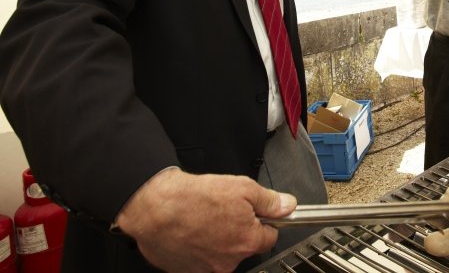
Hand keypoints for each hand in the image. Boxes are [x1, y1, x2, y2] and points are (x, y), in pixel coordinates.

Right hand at [116, 168, 295, 271]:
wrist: (156, 208)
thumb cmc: (196, 197)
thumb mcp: (243, 188)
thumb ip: (270, 201)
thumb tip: (288, 205)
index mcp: (247, 242)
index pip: (269, 237)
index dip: (263, 221)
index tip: (254, 213)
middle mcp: (229, 262)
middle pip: (245, 246)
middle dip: (239, 230)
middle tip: (223, 211)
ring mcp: (207, 270)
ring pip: (223, 254)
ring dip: (218, 240)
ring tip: (204, 220)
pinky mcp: (187, 272)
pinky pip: (200, 260)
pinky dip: (199, 248)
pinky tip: (191, 231)